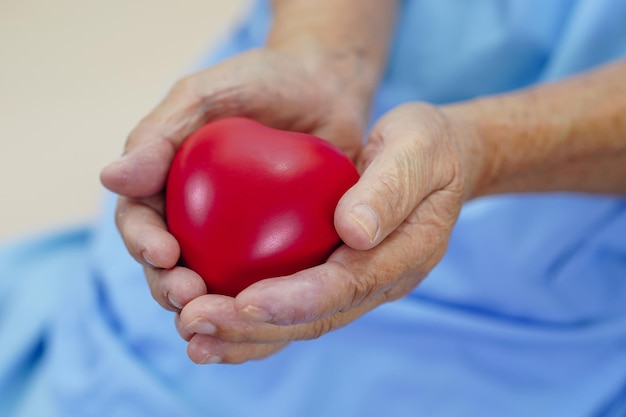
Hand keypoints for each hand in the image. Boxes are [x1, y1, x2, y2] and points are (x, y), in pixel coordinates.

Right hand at [99, 47, 372, 352]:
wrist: (324, 88)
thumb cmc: (261, 83)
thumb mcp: (205, 95)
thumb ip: (159, 134)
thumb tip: (110, 179)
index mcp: (166, 186)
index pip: (141, 222)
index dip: (143, 243)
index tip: (164, 254)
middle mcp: (195, 220)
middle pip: (171, 266)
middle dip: (172, 287)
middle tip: (190, 296)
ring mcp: (236, 241)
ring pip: (215, 285)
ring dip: (212, 307)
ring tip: (223, 316)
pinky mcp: (280, 252)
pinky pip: (269, 283)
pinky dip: (265, 303)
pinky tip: (273, 318)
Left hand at [176, 103, 486, 363]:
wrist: (439, 160)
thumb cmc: (427, 146)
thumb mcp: (418, 148)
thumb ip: (390, 188)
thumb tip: (353, 231)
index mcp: (404, 254)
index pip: (345, 285)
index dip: (295, 299)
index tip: (243, 301)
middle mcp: (379, 282)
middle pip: (315, 318)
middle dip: (252, 328)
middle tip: (194, 322)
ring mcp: (358, 285)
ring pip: (299, 324)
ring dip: (244, 336)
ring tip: (192, 335)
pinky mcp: (336, 276)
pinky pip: (293, 307)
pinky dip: (251, 321)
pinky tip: (212, 321)